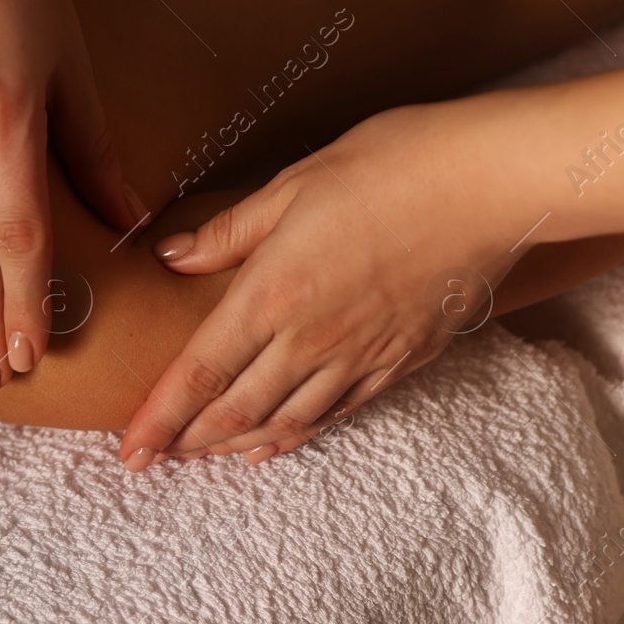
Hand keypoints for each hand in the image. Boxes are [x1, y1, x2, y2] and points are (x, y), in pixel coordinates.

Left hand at [118, 96, 534, 469]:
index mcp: (274, 292)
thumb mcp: (292, 185)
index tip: (131, 449)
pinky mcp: (401, 359)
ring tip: (201, 457)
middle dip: (188, 440)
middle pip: (236, 409)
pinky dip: (296, 435)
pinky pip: (337, 413)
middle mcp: (313, 338)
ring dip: (236, 444)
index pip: (200, 372)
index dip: (161, 417)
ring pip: (285, 421)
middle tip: (155, 457)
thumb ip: (229, 232)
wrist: (491, 184)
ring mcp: (361, 355)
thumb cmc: (390, 166)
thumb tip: (171, 256)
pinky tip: (273, 443)